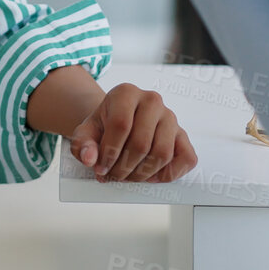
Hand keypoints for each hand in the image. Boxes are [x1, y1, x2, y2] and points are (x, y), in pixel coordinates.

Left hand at [69, 83, 198, 183]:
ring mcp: (170, 117)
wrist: (118, 121)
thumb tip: (89, 159)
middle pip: (141, 144)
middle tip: (113, 176)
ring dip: (143, 174)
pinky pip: (185, 159)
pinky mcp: (183, 135)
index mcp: (126, 93)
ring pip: (162, 154)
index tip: (101, 169)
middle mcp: (152, 100)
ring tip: (128, 176)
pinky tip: (150, 175)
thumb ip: (82, 144)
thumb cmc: (104, 126)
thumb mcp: (86, 132)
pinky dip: (169, 174)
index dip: (109, 153)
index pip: (120, 125)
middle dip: (124, 168)